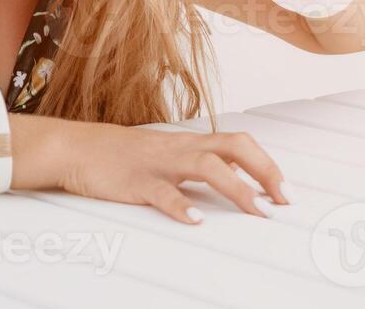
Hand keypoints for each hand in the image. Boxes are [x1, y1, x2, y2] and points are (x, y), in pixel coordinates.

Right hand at [59, 122, 288, 223]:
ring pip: (206, 166)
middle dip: (264, 171)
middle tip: (284, 200)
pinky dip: (182, 206)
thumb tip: (238, 177)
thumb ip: (201, 164)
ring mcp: (160, 164)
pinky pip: (163, 193)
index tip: (287, 192)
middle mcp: (181, 148)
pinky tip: (197, 220)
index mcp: (190, 143)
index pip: (239, 144)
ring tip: (258, 210)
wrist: (77, 147)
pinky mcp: (137, 181)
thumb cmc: (124, 155)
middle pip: (233, 146)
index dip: (267, 165)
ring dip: (236, 189)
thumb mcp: (168, 156)